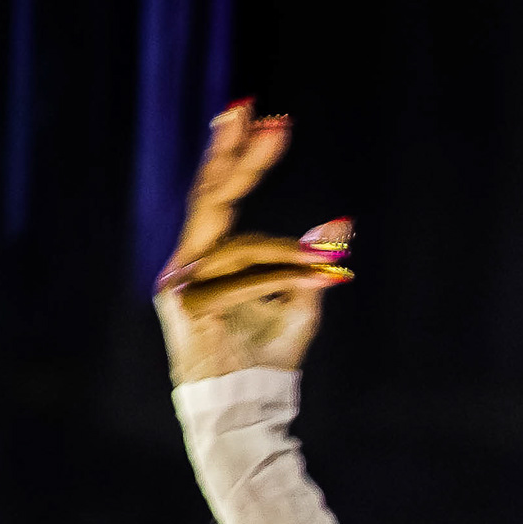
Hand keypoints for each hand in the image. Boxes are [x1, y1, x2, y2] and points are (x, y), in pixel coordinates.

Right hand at [154, 99, 353, 383]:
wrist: (246, 410)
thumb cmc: (268, 361)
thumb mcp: (300, 306)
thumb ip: (313, 264)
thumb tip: (340, 223)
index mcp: (210, 259)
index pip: (218, 195)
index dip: (235, 155)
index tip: (253, 112)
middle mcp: (189, 265)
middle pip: (212, 199)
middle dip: (241, 159)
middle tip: (270, 122)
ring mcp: (182, 283)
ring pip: (242, 248)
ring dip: (290, 255)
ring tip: (327, 263)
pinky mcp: (186, 305)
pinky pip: (243, 280)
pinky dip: (283, 279)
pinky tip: (315, 279)